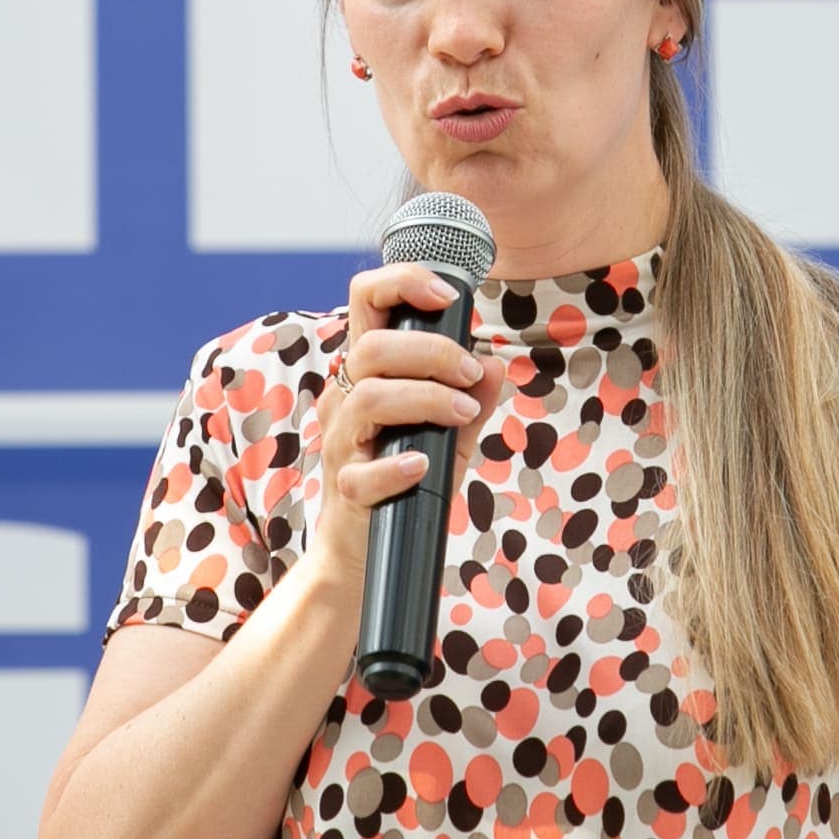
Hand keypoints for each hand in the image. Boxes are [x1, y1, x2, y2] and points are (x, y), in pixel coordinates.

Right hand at [310, 263, 508, 593]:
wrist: (366, 556)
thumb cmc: (407, 484)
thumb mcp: (449, 438)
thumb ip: (470, 402)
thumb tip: (496, 366)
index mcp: (369, 372)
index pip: (368, 302)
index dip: (402, 282)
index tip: (448, 295)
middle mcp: (347, 398)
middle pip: (372, 347)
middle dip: (431, 352)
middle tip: (470, 375)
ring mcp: (342, 443)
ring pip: (369, 397)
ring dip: (426, 398)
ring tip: (462, 413)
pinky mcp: (347, 490)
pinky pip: (363, 472)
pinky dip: (397, 466)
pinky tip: (424, 466)